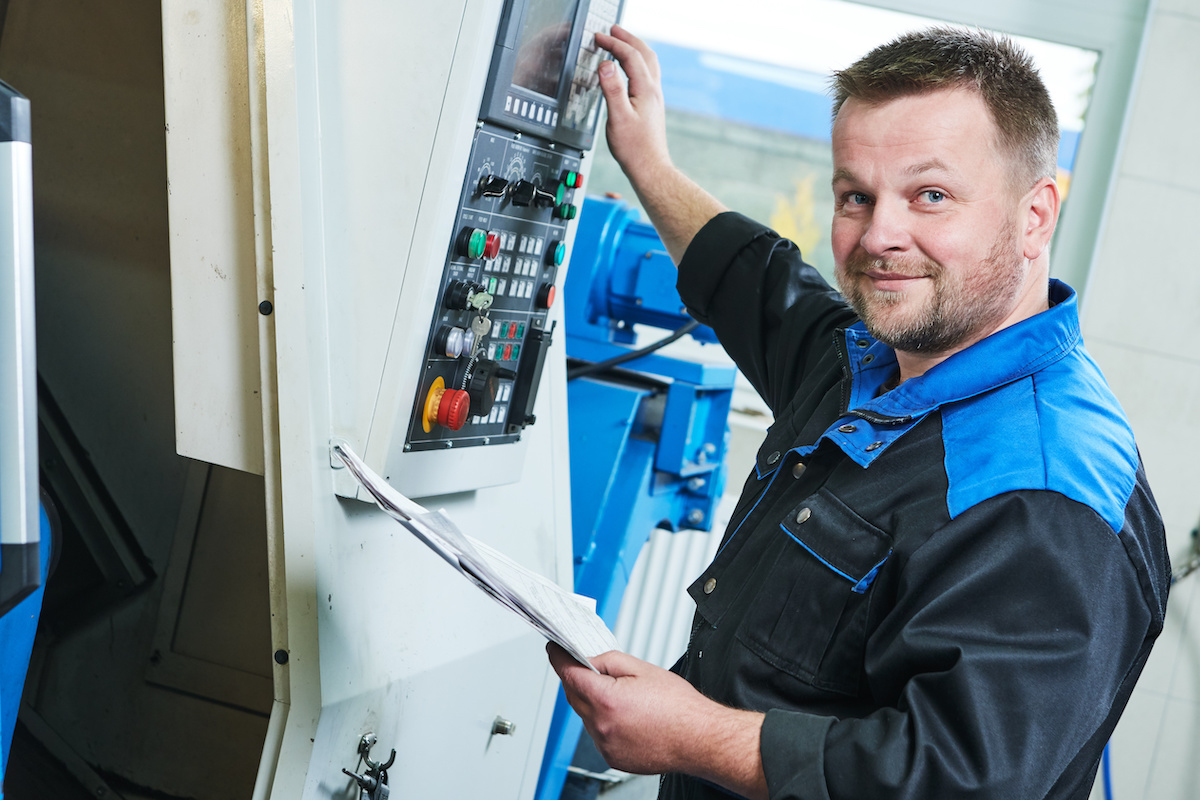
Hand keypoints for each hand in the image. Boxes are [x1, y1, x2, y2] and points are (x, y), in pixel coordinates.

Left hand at [547, 644, 767, 797]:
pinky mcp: (614, 758)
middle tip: (588, 667)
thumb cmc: (679, 707)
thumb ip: (609, 660)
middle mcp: (602, 727)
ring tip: (621, 695)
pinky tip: (626, 716)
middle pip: (573, 696)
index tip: (554, 650)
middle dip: (576, 679)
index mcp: (606, 701)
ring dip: (593, 702)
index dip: (559, 659)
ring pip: (586, 717)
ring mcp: (606, 746)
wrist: (699, 739)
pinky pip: (599, 735)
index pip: (569, 675)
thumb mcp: (643, 668)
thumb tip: (590, 659)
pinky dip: (604, 722)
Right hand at [593, 25, 671, 183]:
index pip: (630, 56)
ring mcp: (654, 98)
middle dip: (627, 39)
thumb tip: (605, 65)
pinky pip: (648, 74)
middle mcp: (653, 91)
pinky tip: (630, 70)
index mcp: (645, 90)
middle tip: (613, 30)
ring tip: (622, 42)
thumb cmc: (634, 148)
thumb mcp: (618, 118)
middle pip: (644, 54)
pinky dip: (638, 63)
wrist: (650, 168)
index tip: (599, 37)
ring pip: (649, 63)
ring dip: (635, 48)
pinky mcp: (652, 106)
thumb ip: (612, 89)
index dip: (613, 43)